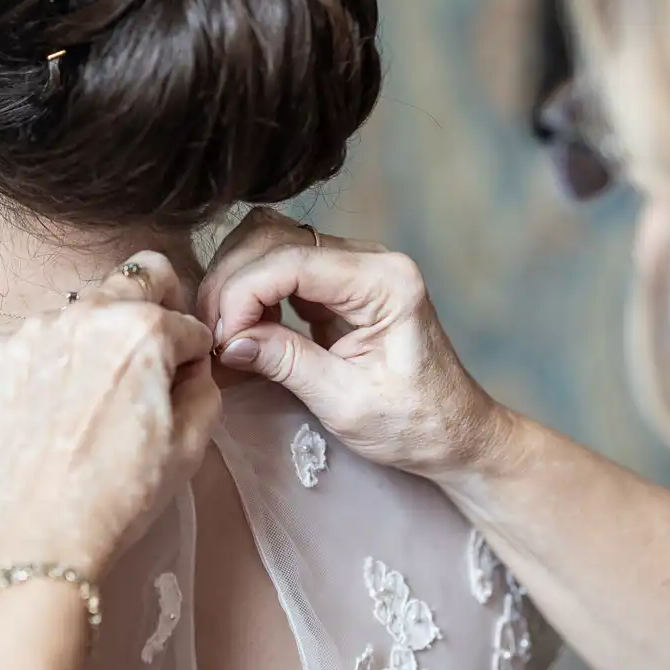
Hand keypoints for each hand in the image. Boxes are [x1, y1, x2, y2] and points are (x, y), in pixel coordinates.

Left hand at [0, 253, 218, 592]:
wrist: (34, 542)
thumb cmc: (118, 498)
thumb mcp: (191, 445)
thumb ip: (202, 384)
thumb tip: (188, 364)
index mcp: (142, 328)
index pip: (186, 319)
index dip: (191, 353)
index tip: (182, 377)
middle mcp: (83, 313)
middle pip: (131, 282)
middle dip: (147, 315)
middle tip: (142, 366)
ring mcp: (29, 330)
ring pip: (77, 311)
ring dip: (91, 338)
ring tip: (87, 399)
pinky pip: (29, 341)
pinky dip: (44, 363)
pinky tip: (47, 409)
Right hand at [199, 209, 516, 482]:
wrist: (456, 432)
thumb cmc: (416, 425)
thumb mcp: (346, 403)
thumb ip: (287, 363)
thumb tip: (230, 341)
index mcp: (386, 282)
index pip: (292, 261)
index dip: (243, 293)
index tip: (222, 339)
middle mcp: (372, 259)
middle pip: (274, 237)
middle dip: (232, 282)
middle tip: (213, 336)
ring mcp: (355, 265)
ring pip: (270, 242)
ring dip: (236, 280)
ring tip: (224, 331)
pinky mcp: (339, 283)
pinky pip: (281, 264)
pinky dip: (252, 288)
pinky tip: (243, 326)